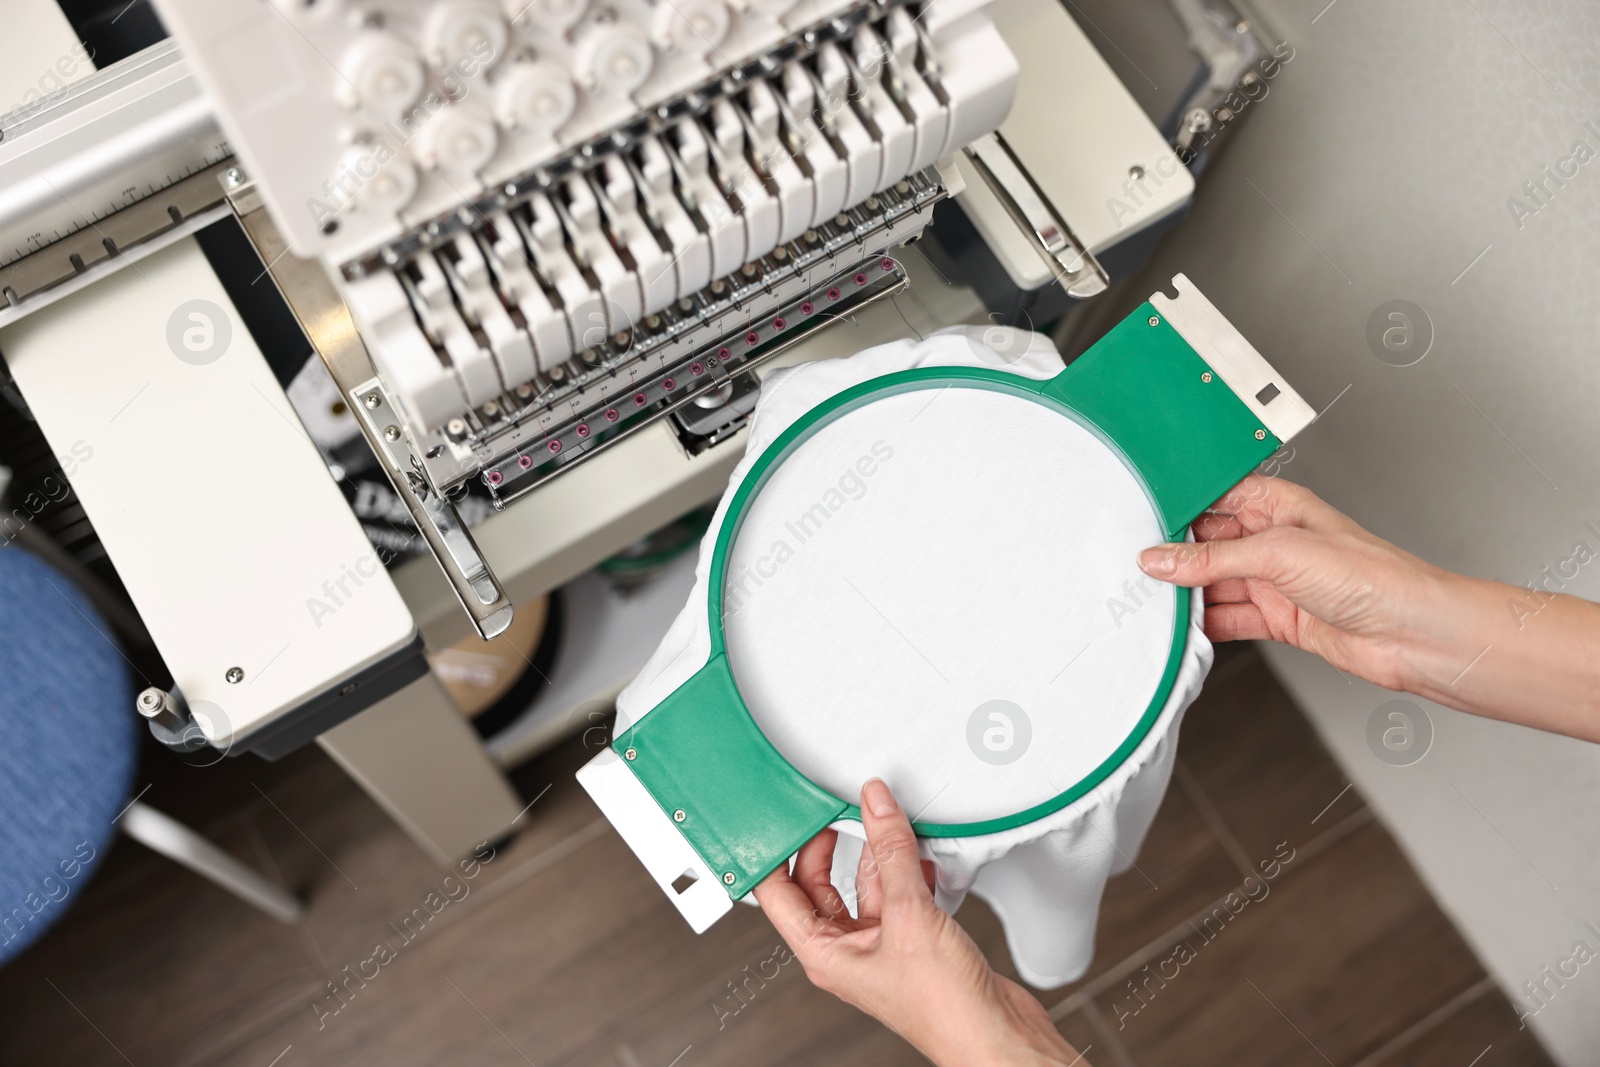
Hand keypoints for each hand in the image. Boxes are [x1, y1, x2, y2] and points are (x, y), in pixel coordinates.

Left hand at [754, 779, 1084, 1066]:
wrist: (994, 1035)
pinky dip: (907, 869)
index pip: (777, 894)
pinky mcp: (914, 941)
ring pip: (864, 885)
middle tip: (835, 809)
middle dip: (828, 845)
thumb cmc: (944, 1008)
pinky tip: (920, 851)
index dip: (775, 853)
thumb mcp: (909, 914)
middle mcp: (847, 950)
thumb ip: (891, 853)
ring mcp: (880, 946)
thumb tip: (875, 808)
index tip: (782, 817)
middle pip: (819, 884)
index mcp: (823, 953)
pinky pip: (899, 893)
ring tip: (883, 819)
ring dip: (876, 853)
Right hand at [1136, 473, 1450, 691]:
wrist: (1413, 634)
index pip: (1213, 498)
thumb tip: (1163, 559)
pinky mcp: (1278, 618)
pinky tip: (1184, 626)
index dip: (1178, 508)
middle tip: (1138, 566)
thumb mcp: (1279, 553)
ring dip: (1187, 594)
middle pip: (1207, 544)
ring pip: (1214, 583)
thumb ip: (1214, 558)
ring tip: (1153, 599)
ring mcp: (1276, 581)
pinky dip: (1204, 624)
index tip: (1140, 521)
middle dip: (1174, 556)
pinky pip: (1227, 617)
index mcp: (1278, 505)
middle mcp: (1275, 540)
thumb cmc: (1373, 576)